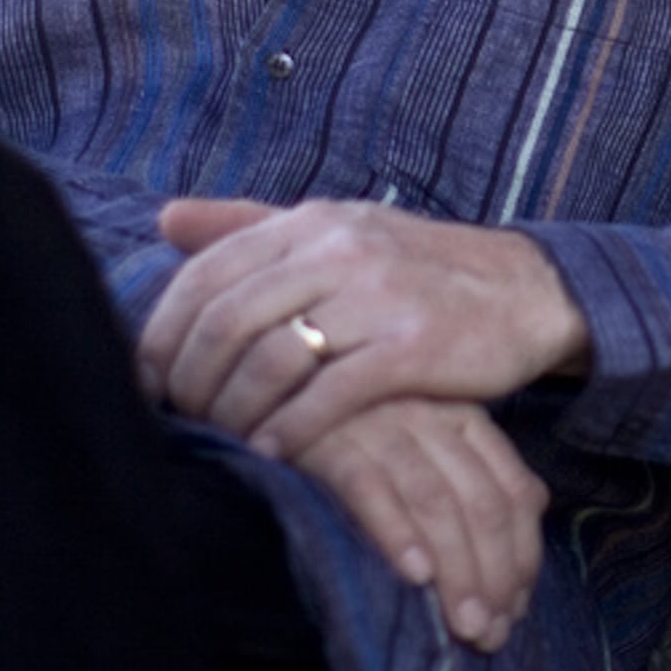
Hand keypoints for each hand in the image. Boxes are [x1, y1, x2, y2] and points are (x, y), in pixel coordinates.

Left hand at [138, 196, 590, 465]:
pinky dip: (292, 430)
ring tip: (224, 438)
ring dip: (235, 410)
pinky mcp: (415, 347)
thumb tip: (165, 217)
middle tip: (177, 418)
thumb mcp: (336, 232)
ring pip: (273, 359)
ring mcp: (379, 297)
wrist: (525, 290)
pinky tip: (275, 453)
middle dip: (190, 378)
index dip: (164, 332)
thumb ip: (251, 226)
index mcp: (311, 222)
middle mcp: (340, 250)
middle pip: (228, 319)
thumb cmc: (415, 270)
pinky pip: (331, 396)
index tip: (145, 380)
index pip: (207, 273)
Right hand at [293, 395, 546, 651]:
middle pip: (481, 503)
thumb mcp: (427, 449)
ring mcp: (380, 427)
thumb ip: (475, 485)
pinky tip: (415, 575)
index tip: (515, 610)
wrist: (274, 399)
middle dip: (495, 576)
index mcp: (464, 420)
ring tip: (464, 624)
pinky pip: (368, 490)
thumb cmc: (360, 438)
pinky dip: (396, 533)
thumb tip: (522, 551)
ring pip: (435, 502)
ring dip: (457, 570)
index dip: (523, 556)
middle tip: (490, 633)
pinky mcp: (329, 443)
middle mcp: (430, 419)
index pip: (515, 492)